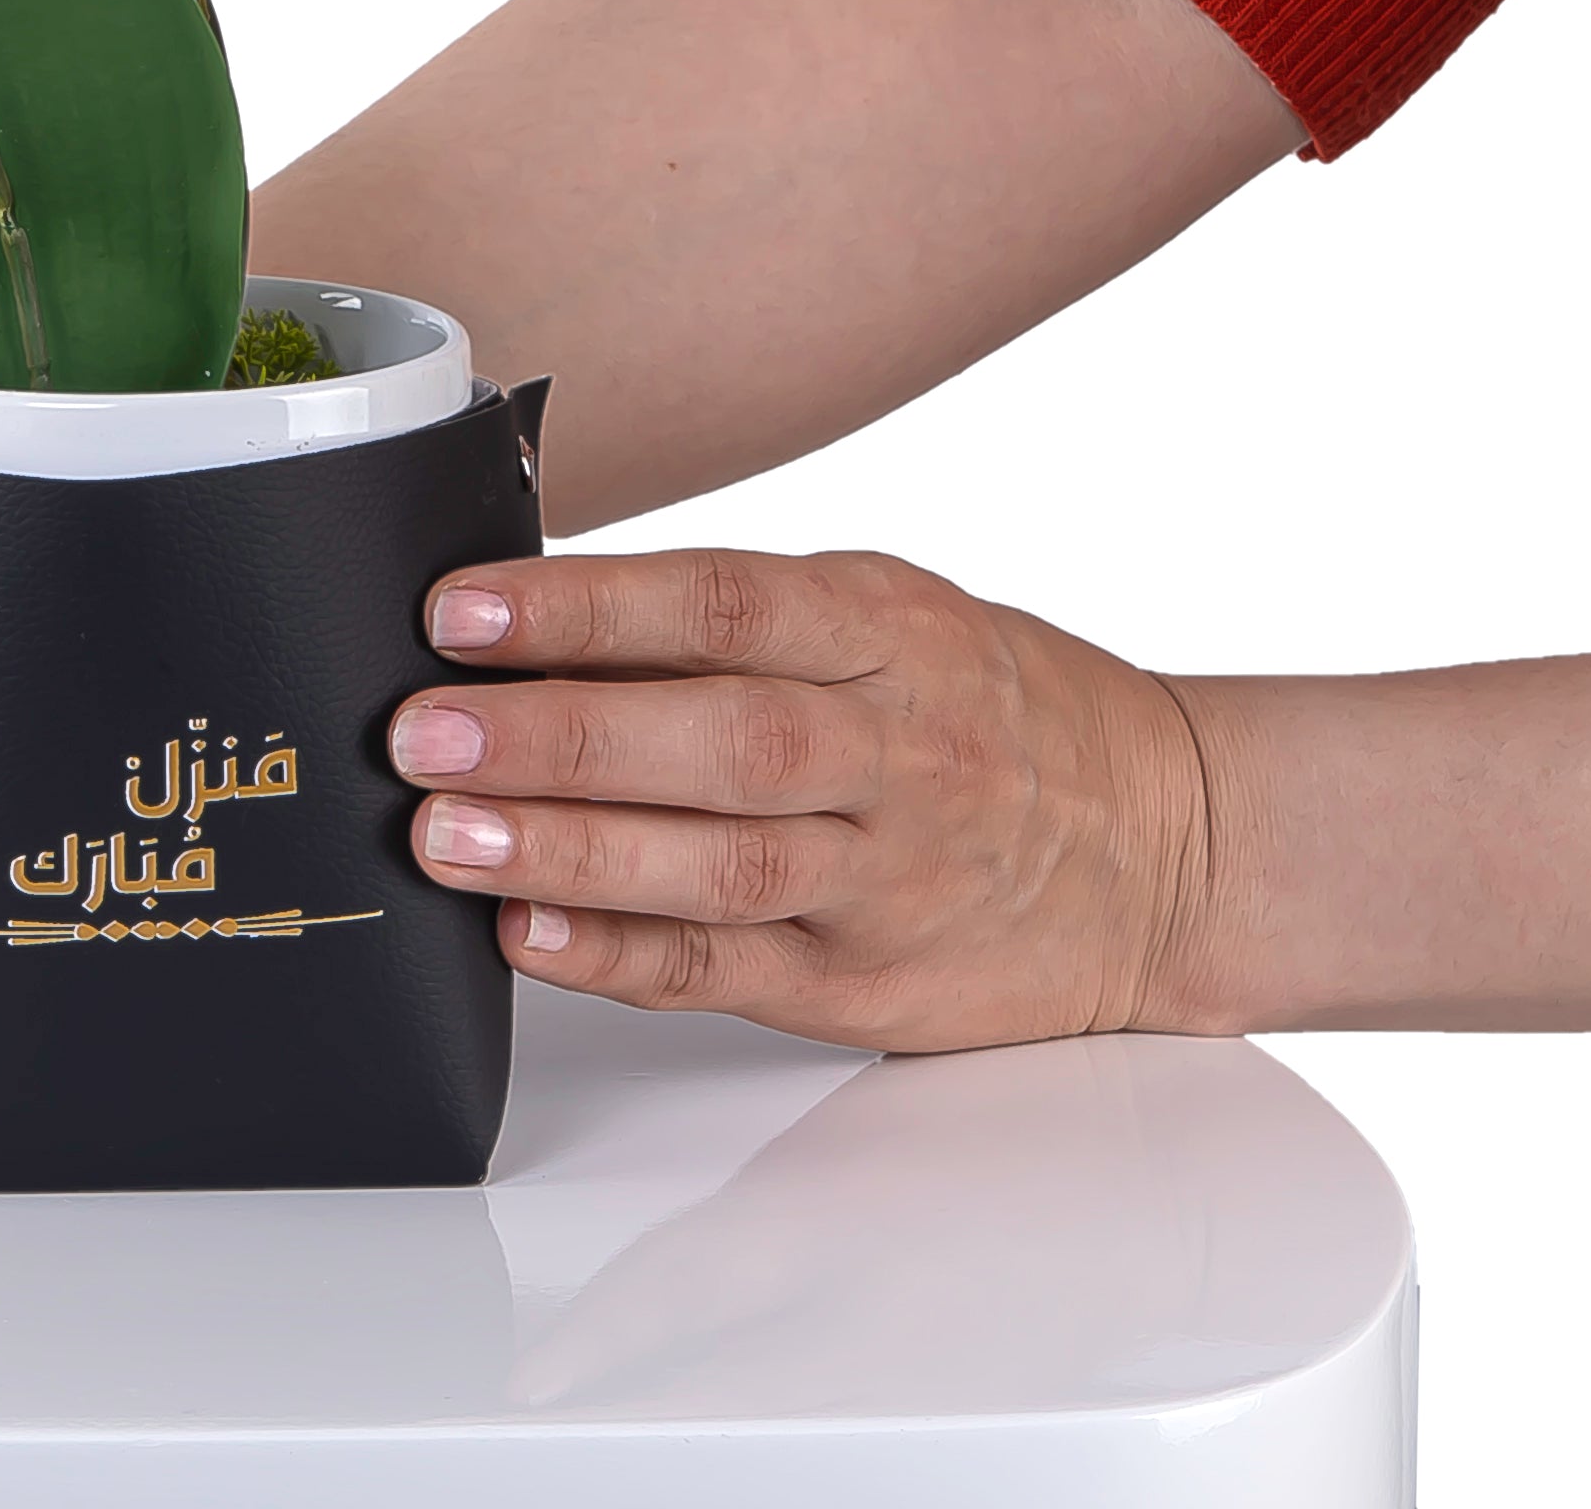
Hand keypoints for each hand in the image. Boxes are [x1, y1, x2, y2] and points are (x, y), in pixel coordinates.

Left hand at [389, 548, 1214, 1051]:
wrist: (1167, 845)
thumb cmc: (986, 704)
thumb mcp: (885, 615)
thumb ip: (733, 618)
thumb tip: (531, 610)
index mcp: (888, 630)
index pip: (726, 606)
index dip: (588, 606)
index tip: (461, 607)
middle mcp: (895, 752)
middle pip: (720, 742)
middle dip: (556, 737)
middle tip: (423, 732)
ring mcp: (886, 878)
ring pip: (717, 867)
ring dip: (567, 853)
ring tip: (444, 836)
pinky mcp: (869, 985)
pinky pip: (729, 969)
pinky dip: (620, 956)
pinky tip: (527, 936)